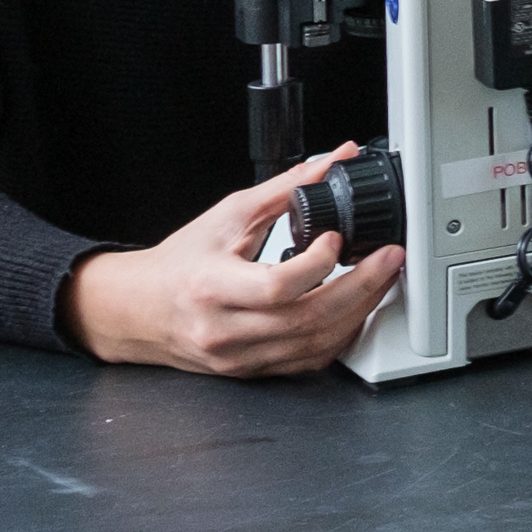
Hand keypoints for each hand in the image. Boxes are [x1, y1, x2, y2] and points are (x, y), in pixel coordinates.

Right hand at [61, 145, 407, 376]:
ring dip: (360, 311)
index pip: (276, 286)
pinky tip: (355, 310)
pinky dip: (340, 335)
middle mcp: (225, 329)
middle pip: (308, 318)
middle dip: (362, 287)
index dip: (317, 264)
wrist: (141, 310)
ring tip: (382, 279)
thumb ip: (285, 189)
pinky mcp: (253, 371)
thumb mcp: (227, 217)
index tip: (337, 238)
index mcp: (212, 288)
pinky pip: (309, 361)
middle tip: (390, 258)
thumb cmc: (179, 264)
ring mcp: (241, 357)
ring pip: (315, 344)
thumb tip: (333, 161)